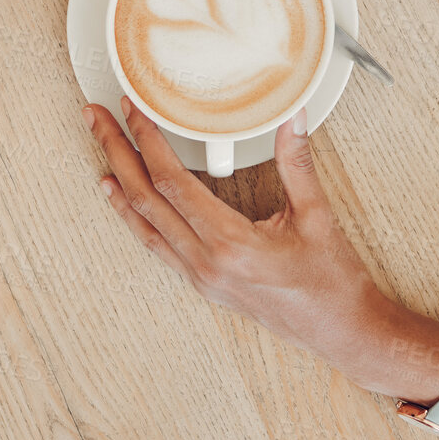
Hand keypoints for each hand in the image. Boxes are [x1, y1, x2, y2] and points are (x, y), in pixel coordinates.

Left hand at [86, 96, 405, 384]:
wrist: (342, 332)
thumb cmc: (332, 282)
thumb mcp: (317, 215)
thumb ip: (297, 162)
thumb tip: (289, 115)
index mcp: (230, 245)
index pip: (172, 182)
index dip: (147, 141)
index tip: (135, 108)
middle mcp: (206, 264)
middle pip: (144, 199)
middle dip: (116, 151)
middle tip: (95, 116)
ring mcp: (200, 276)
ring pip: (143, 223)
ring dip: (117, 179)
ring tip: (100, 143)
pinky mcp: (203, 282)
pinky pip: (156, 243)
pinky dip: (133, 214)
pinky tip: (119, 193)